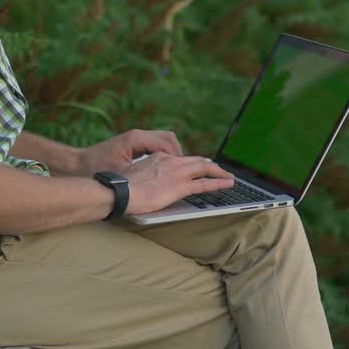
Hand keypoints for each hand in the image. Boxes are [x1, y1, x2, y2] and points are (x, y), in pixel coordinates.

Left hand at [78, 128, 182, 174]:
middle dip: (178, 153)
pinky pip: (155, 145)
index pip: (167, 143)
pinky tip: (163, 168)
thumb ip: (141, 174)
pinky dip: (163, 154)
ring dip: (171, 153)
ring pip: (163, 140)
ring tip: (175, 170)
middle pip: (168, 138)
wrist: (77, 164)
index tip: (183, 170)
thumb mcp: (121, 175)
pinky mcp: (133, 144)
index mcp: (136, 139)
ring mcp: (135, 138)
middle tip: (182, 169)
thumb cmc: (96, 169)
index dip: (177, 157)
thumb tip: (160, 178)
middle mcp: (137, 135)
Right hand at [121, 153, 235, 214]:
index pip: (181, 159)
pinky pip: (204, 184)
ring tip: (228, 177)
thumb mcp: (136, 174)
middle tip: (219, 171)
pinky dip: (218, 183)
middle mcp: (170, 161)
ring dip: (219, 172)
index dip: (193, 163)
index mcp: (159, 157)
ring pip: (204, 168)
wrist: (120, 191)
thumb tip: (150, 181)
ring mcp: (176, 173)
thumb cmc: (122, 187)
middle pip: (196, 161)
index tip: (198, 168)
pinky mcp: (179, 187)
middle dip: (210, 166)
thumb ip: (147, 174)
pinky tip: (227, 184)